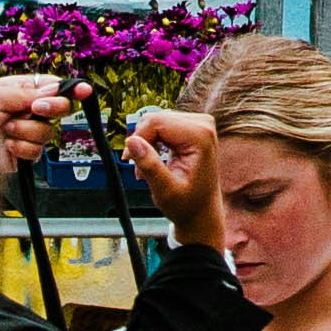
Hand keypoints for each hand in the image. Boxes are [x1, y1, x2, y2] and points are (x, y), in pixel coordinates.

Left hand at [0, 72, 71, 167]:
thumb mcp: (0, 94)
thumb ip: (29, 94)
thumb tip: (55, 91)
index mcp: (26, 90)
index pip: (56, 88)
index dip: (73, 90)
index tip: (85, 90)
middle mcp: (30, 111)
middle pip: (60, 110)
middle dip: (52, 107)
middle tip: (35, 108)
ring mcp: (27, 134)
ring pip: (47, 132)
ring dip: (26, 129)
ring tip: (5, 128)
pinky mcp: (22, 156)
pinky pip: (35, 152)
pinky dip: (21, 148)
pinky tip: (6, 145)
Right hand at [119, 110, 223, 238]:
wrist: (201, 211)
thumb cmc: (187, 205)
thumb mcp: (165, 191)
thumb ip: (149, 165)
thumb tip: (132, 141)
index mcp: (200, 135)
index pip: (157, 121)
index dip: (138, 138)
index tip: (128, 160)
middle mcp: (202, 123)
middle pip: (157, 119)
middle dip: (141, 142)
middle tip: (137, 170)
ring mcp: (199, 124)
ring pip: (157, 121)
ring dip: (146, 144)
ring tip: (145, 170)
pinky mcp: (191, 128)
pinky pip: (162, 126)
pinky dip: (152, 143)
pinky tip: (152, 162)